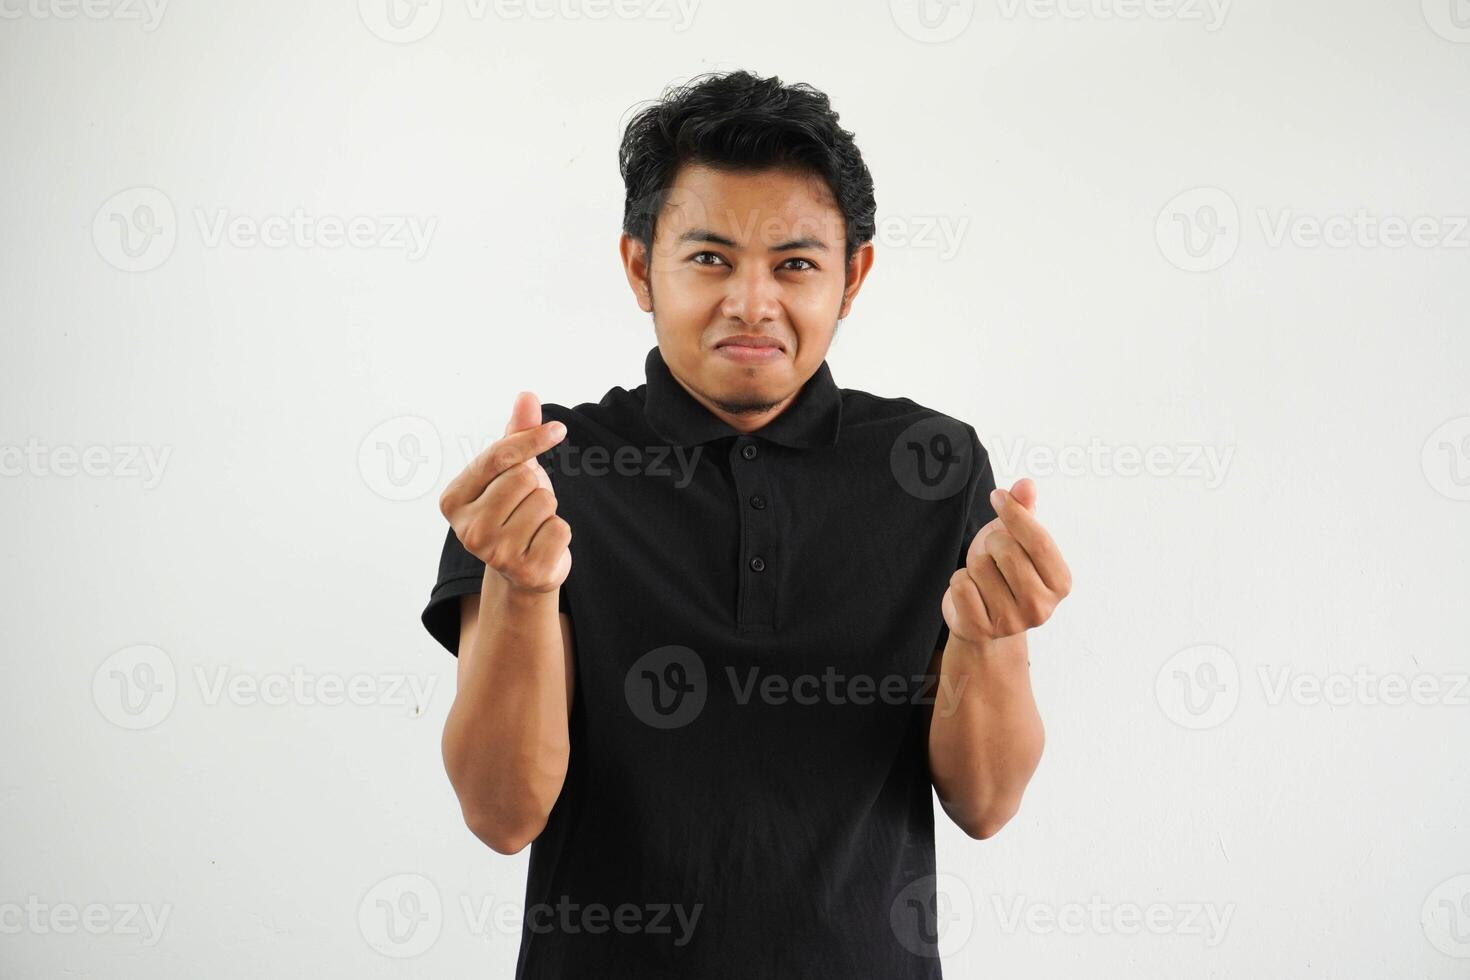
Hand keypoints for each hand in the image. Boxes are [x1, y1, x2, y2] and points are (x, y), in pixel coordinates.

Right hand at [438, 391, 571, 593]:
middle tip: (524, 507)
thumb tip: (526, 396)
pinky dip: (559, 533)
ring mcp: (495, 554)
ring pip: (544, 502)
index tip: (558, 429)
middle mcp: (468, 530)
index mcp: (453, 500)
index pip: (498, 457)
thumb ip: (516, 435)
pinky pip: (560, 528)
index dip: (532, 438)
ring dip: (548, 510)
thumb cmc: (515, 512)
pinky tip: (542, 545)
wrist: (523, 570)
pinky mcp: (525, 571)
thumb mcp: (512, 471)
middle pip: (524, 478)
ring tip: (532, 526)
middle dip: (535, 487)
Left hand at [941, 478, 1070, 643]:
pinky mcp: (980, 630)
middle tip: (993, 554)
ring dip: (974, 564)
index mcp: (1061, 583)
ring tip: (983, 577)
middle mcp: (1041, 607)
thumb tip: (1025, 484)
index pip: (1040, 541)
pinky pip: (960, 585)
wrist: (982, 616)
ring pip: (979, 567)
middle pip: (1007, 551)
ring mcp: (1011, 623)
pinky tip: (971, 592)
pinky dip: (959, 580)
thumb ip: (1024, 510)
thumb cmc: (1004, 571)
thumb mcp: (1017, 538)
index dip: (1015, 513)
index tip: (997, 496)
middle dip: (992, 543)